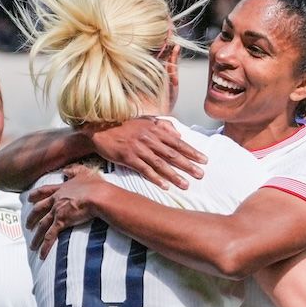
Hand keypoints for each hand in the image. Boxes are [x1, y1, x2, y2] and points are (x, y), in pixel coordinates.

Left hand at [26, 167, 104, 256]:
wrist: (98, 196)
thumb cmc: (95, 185)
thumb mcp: (84, 173)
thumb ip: (74, 170)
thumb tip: (66, 170)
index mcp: (61, 189)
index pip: (44, 192)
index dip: (35, 195)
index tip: (28, 198)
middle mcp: (56, 201)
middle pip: (39, 210)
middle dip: (32, 218)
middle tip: (27, 225)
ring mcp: (57, 212)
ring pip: (42, 226)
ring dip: (36, 237)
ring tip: (32, 246)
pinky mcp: (61, 223)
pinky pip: (50, 237)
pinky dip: (45, 247)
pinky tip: (41, 255)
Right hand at [87, 117, 205, 188]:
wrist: (101, 129)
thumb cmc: (125, 125)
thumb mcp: (145, 120)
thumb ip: (163, 125)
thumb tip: (178, 133)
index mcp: (155, 130)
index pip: (178, 142)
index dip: (192, 151)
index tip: (204, 160)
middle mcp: (149, 139)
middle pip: (172, 154)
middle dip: (188, 165)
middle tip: (201, 175)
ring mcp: (139, 149)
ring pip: (160, 164)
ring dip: (174, 175)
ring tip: (186, 184)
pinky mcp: (129, 158)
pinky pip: (145, 170)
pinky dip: (155, 178)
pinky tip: (165, 186)